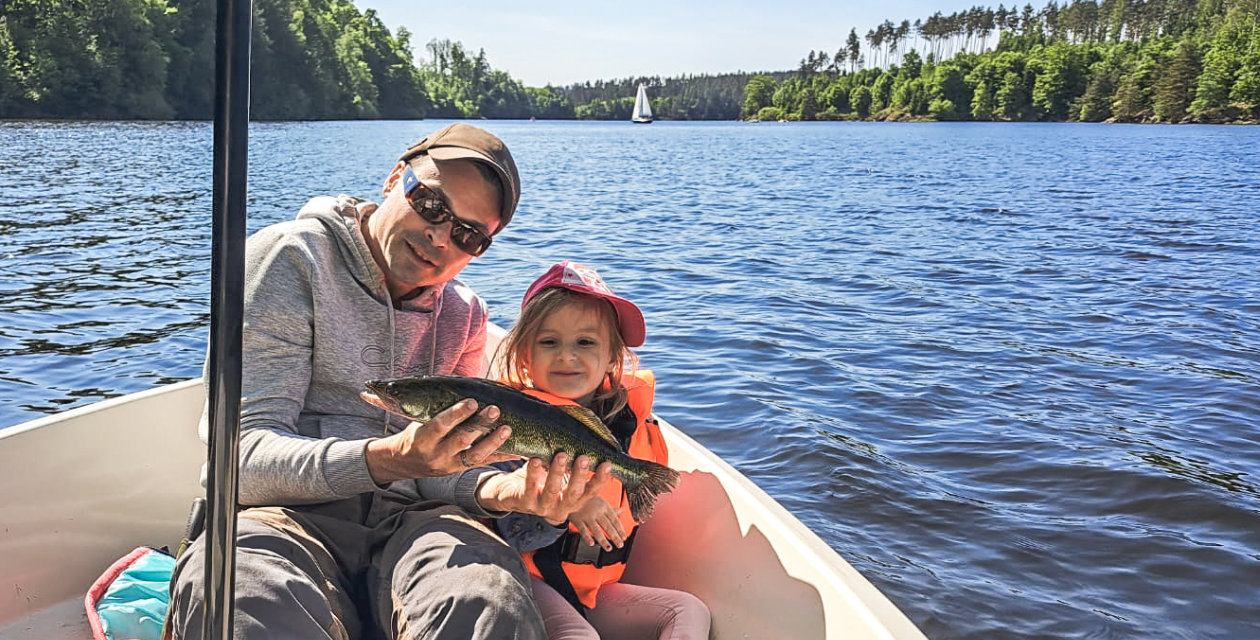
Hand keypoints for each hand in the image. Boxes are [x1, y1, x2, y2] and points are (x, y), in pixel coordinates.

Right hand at [365, 399, 516, 482]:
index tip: (472, 401)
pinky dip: (501, 457)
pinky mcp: (460, 470)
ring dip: (493, 442)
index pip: (440, 425)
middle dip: (479, 425)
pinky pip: (483, 464)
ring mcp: (449, 465)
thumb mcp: (419, 420)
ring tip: (508, 429)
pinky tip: (518, 450)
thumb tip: (464, 385)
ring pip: (474, 455)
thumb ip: (438, 408)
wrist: (406, 462)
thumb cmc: (416, 434)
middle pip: (461, 440)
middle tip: (495, 410)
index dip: (456, 414)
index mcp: (422, 439)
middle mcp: (436, 454)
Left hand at [476, 453, 612, 524]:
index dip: (599, 481)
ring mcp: (542, 507)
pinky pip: (529, 487)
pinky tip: (535, 460)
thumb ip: (570, 464)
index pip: (589, 493)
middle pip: (573, 494)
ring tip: (562, 455)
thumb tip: (586, 441)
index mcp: (571, 502)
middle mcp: (559, 508)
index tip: (607, 465)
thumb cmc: (539, 479)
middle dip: (579, 475)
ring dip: (557, 472)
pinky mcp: (524, 503)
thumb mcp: (557, 473)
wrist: (510, 491)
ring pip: (552, 490)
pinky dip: (532, 473)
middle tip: (584, 458)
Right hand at [568, 496, 625, 551]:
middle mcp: (597, 511)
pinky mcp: (577, 519)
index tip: (624, 538)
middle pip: (607, 526)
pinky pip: (583, 530)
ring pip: (596, 530)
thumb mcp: (601, 502)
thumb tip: (623, 510)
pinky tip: (591, 544)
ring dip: (603, 540)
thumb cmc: (589, 500)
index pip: (614, 520)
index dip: (620, 529)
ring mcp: (587, 516)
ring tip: (609, 548)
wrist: (572, 493)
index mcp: (604, 507)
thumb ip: (611, 509)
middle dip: (615, 536)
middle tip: (620, 545)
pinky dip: (587, 537)